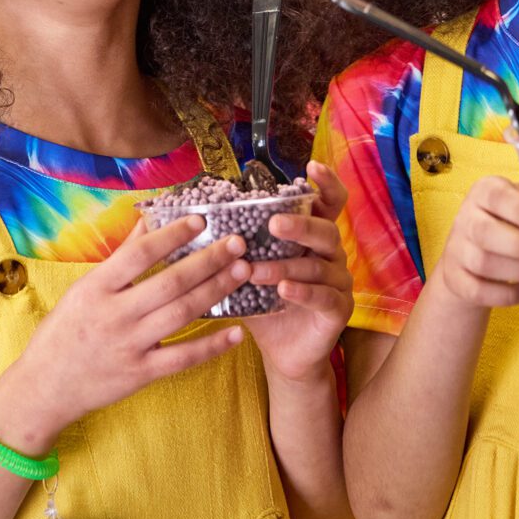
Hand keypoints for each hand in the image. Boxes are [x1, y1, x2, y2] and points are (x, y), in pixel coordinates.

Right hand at [0, 213, 251, 455]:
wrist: (45, 387)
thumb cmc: (64, 332)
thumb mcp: (83, 290)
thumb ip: (118, 260)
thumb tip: (146, 223)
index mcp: (96, 288)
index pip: (138, 254)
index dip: (171, 235)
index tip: (200, 221)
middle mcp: (114, 314)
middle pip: (169, 283)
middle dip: (208, 261)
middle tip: (238, 244)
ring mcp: (129, 346)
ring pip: (181, 314)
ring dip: (215, 292)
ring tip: (242, 272)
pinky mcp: (141, 374)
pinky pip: (183, 358)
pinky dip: (211, 346)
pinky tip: (236, 332)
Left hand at [243, 161, 353, 382]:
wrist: (281, 350)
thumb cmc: (261, 301)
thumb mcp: (243, 267)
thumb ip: (227, 243)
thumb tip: (180, 218)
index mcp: (311, 236)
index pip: (329, 203)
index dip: (326, 183)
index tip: (311, 167)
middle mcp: (330, 254)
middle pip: (325, 230)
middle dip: (299, 225)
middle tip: (273, 223)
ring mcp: (338, 282)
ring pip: (317, 265)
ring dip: (284, 265)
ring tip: (255, 271)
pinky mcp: (338, 309)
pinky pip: (323, 296)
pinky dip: (302, 292)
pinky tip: (283, 291)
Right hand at [432, 176, 518, 309]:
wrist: (473, 254)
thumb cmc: (510, 222)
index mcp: (483, 192)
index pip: (498, 197)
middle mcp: (465, 218)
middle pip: (486, 232)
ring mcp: (457, 250)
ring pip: (484, 263)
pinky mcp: (455, 279)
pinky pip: (478, 290)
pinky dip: (509, 295)